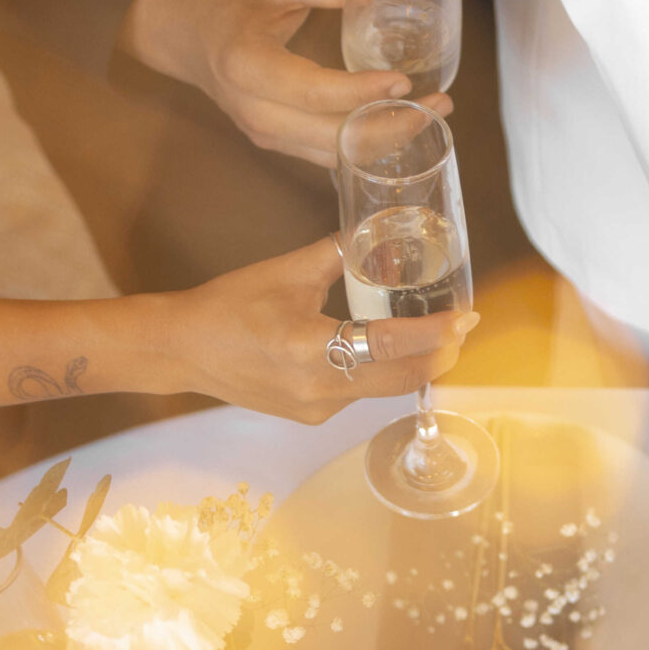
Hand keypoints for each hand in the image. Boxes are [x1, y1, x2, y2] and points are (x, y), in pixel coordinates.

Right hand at [120, 0, 452, 166]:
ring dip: (388, 140)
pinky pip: (330, 154)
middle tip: (438, 104)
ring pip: (336, 154)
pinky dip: (368, 145)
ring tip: (432, 115)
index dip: (363, 91)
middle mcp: (255, 110)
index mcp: (246, 66)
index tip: (405, 80)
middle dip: (392, 125)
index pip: (314, 91)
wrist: (179, 30)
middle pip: (333, 137)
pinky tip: (402, 125)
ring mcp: (265, 133)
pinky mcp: (277, 142)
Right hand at [156, 236, 474, 420]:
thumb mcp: (287, 273)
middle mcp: (318, 388)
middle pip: (401, 378)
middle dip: (438, 355)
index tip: (465, 319)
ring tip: (430, 335)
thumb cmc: (230, 306)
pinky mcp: (314, 417)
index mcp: (309, 348)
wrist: (184, 350)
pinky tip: (383, 350)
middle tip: (460, 328)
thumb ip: (340, 255)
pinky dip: (379, 372)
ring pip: (384, 389)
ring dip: (412, 364)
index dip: (434, 333)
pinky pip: (361, 394)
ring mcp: (317, 409)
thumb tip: (381, 232)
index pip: (390, 344)